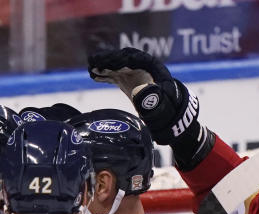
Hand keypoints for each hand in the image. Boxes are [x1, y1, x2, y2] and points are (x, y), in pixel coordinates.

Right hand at [88, 48, 210, 167]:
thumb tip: (138, 92)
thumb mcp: (162, 102)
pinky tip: (94, 76)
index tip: (109, 64)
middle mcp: (141, 66)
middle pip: (123, 59)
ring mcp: (133, 72)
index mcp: (152, 67)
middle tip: (94, 63)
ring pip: (116, 66)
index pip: (135, 59)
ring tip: (91, 70)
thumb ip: (152, 98)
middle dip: (108, 60)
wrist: (167, 109)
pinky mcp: (127, 78)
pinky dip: (104, 75)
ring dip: (104, 67)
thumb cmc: (167, 105)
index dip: (121, 60)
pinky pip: (114, 74)